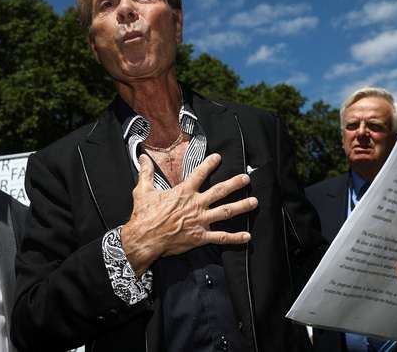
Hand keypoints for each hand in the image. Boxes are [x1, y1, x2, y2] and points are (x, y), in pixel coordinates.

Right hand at [121, 153, 257, 275]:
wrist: (144, 238)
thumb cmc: (144, 215)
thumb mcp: (143, 190)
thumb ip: (146, 172)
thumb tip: (143, 157)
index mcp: (183, 192)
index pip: (199, 174)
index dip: (209, 164)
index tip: (218, 157)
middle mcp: (195, 204)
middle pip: (219, 191)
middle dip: (234, 184)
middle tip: (246, 178)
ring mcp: (200, 221)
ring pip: (225, 212)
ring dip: (241, 206)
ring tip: (254, 201)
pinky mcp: (200, 237)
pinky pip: (221, 237)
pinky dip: (235, 238)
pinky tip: (247, 236)